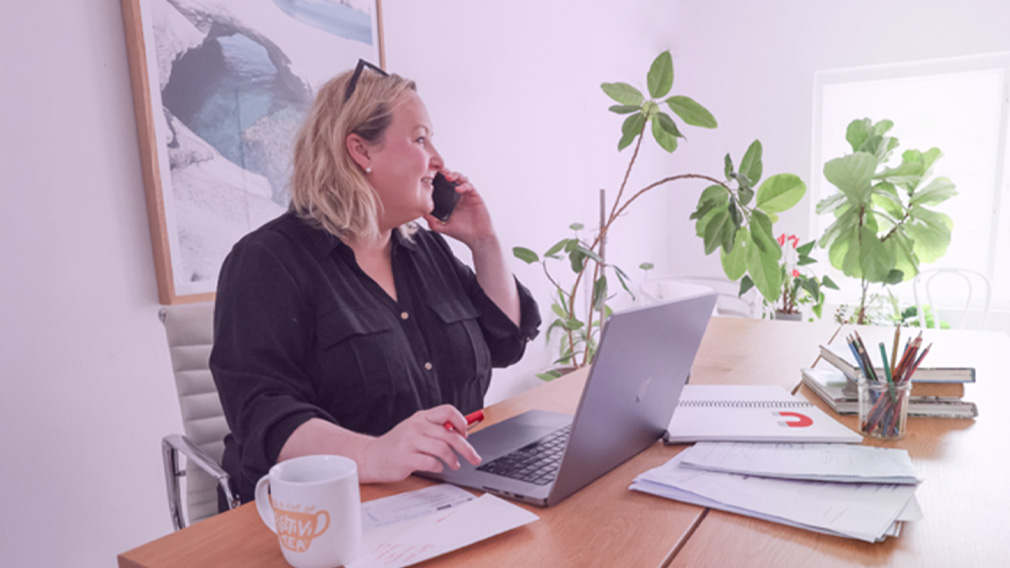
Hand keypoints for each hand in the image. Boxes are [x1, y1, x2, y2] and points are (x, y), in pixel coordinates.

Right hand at [358, 405, 481, 483]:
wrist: (372, 457)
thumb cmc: (397, 445)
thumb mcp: (415, 430)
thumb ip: (435, 429)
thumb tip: (461, 435)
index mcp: (421, 417)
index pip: (448, 411)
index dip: (461, 422)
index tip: (465, 434)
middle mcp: (417, 426)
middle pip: (450, 434)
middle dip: (466, 448)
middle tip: (474, 457)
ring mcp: (411, 441)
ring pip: (443, 448)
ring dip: (453, 459)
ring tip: (454, 464)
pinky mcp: (406, 457)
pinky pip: (431, 462)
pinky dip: (439, 466)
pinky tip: (438, 467)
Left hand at [423, 171, 496, 248]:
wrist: (477, 238)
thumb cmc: (462, 233)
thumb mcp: (443, 228)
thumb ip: (432, 222)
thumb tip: (421, 214)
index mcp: (450, 200)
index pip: (442, 185)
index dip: (437, 178)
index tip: (428, 175)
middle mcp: (458, 195)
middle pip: (451, 178)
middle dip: (445, 172)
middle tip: (437, 169)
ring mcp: (467, 195)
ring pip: (461, 178)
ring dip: (455, 175)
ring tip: (448, 177)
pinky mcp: (475, 196)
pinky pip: (469, 186)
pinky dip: (464, 186)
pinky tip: (458, 189)